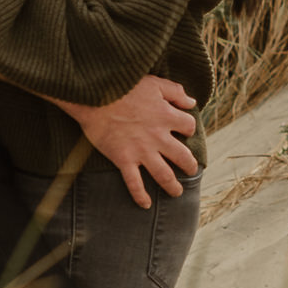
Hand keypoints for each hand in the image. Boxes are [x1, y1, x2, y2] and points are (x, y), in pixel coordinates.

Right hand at [64, 76, 198, 206]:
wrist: (95, 96)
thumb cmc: (124, 86)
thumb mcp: (154, 82)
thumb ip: (175, 91)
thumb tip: (192, 103)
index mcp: (167, 116)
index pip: (188, 126)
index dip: (188, 128)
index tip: (184, 131)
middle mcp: (159, 137)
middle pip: (183, 157)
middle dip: (190, 165)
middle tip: (191, 170)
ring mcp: (142, 151)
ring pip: (164, 175)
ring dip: (173, 186)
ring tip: (177, 192)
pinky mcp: (124, 159)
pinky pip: (134, 183)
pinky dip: (140, 196)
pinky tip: (145, 204)